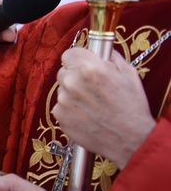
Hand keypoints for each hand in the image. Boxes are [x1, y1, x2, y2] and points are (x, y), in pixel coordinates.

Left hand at [53, 48, 154, 168]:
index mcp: (90, 67)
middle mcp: (72, 82)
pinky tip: (86, 114)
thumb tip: (99, 50)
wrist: (129, 139)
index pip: (69, 54)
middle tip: (91, 87)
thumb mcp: (128, 73)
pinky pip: (60, 105)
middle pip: (64, 71)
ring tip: (91, 104)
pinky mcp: (59, 115)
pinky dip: (70, 109)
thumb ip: (109, 57)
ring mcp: (63, 100)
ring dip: (72, 93)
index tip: (83, 65)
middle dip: (74, 76)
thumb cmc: (131, 107)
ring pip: (62, 89)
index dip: (77, 59)